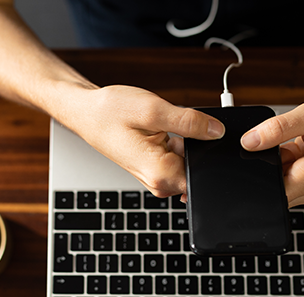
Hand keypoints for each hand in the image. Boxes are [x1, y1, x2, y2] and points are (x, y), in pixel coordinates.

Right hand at [58, 85, 224, 197]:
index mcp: (160, 172)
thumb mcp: (154, 109)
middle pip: (198, 168)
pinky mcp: (154, 169)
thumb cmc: (109, 112)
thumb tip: (217, 131)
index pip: (203, 178)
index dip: (212, 157)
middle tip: (173, 127)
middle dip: (198, 146)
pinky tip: (160, 131)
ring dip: (186, 144)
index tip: (203, 137)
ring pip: (189, 162)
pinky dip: (177, 144)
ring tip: (162, 128)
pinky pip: (178, 159)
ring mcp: (156, 176)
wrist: (87, 113)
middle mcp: (158, 180)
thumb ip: (190, 122)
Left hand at [240, 91, 303, 206]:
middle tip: (268, 142)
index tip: (246, 162)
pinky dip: (279, 153)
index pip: (268, 196)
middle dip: (260, 167)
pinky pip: (282, 167)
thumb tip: (248, 141)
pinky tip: (289, 138)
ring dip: (270, 159)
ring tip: (287, 137)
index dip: (251, 181)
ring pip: (274, 176)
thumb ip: (278, 129)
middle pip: (269, 187)